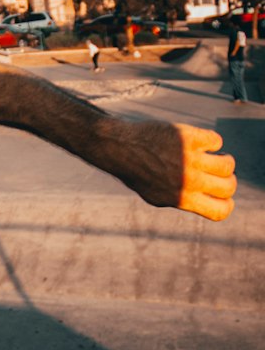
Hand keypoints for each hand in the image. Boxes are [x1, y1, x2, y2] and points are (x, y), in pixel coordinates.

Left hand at [117, 121, 235, 221]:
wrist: (121, 149)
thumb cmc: (139, 173)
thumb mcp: (157, 196)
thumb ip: (184, 199)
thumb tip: (212, 198)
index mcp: (181, 200)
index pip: (220, 211)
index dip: (226, 204)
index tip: (220, 195)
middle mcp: (188, 181)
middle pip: (229, 186)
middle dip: (227, 180)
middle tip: (215, 173)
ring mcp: (189, 159)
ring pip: (228, 163)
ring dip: (225, 160)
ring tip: (213, 157)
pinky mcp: (189, 138)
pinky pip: (216, 141)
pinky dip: (211, 142)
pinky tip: (200, 143)